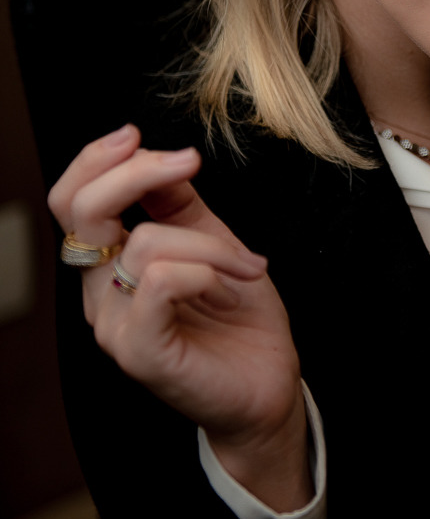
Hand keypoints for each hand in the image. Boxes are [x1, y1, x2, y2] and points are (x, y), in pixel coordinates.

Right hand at [49, 124, 312, 510]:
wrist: (269, 382)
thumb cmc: (239, 314)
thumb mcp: (211, 239)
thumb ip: (178, 202)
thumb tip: (164, 154)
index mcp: (110, 264)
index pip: (72, 200)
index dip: (98, 159)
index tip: (139, 136)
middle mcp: (100, 294)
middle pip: (81, 210)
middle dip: (134, 171)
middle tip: (187, 163)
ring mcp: (115, 325)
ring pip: (145, 242)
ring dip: (212, 243)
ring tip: (249, 266)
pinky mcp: (140, 353)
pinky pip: (161, 282)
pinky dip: (205, 269)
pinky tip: (233, 285)